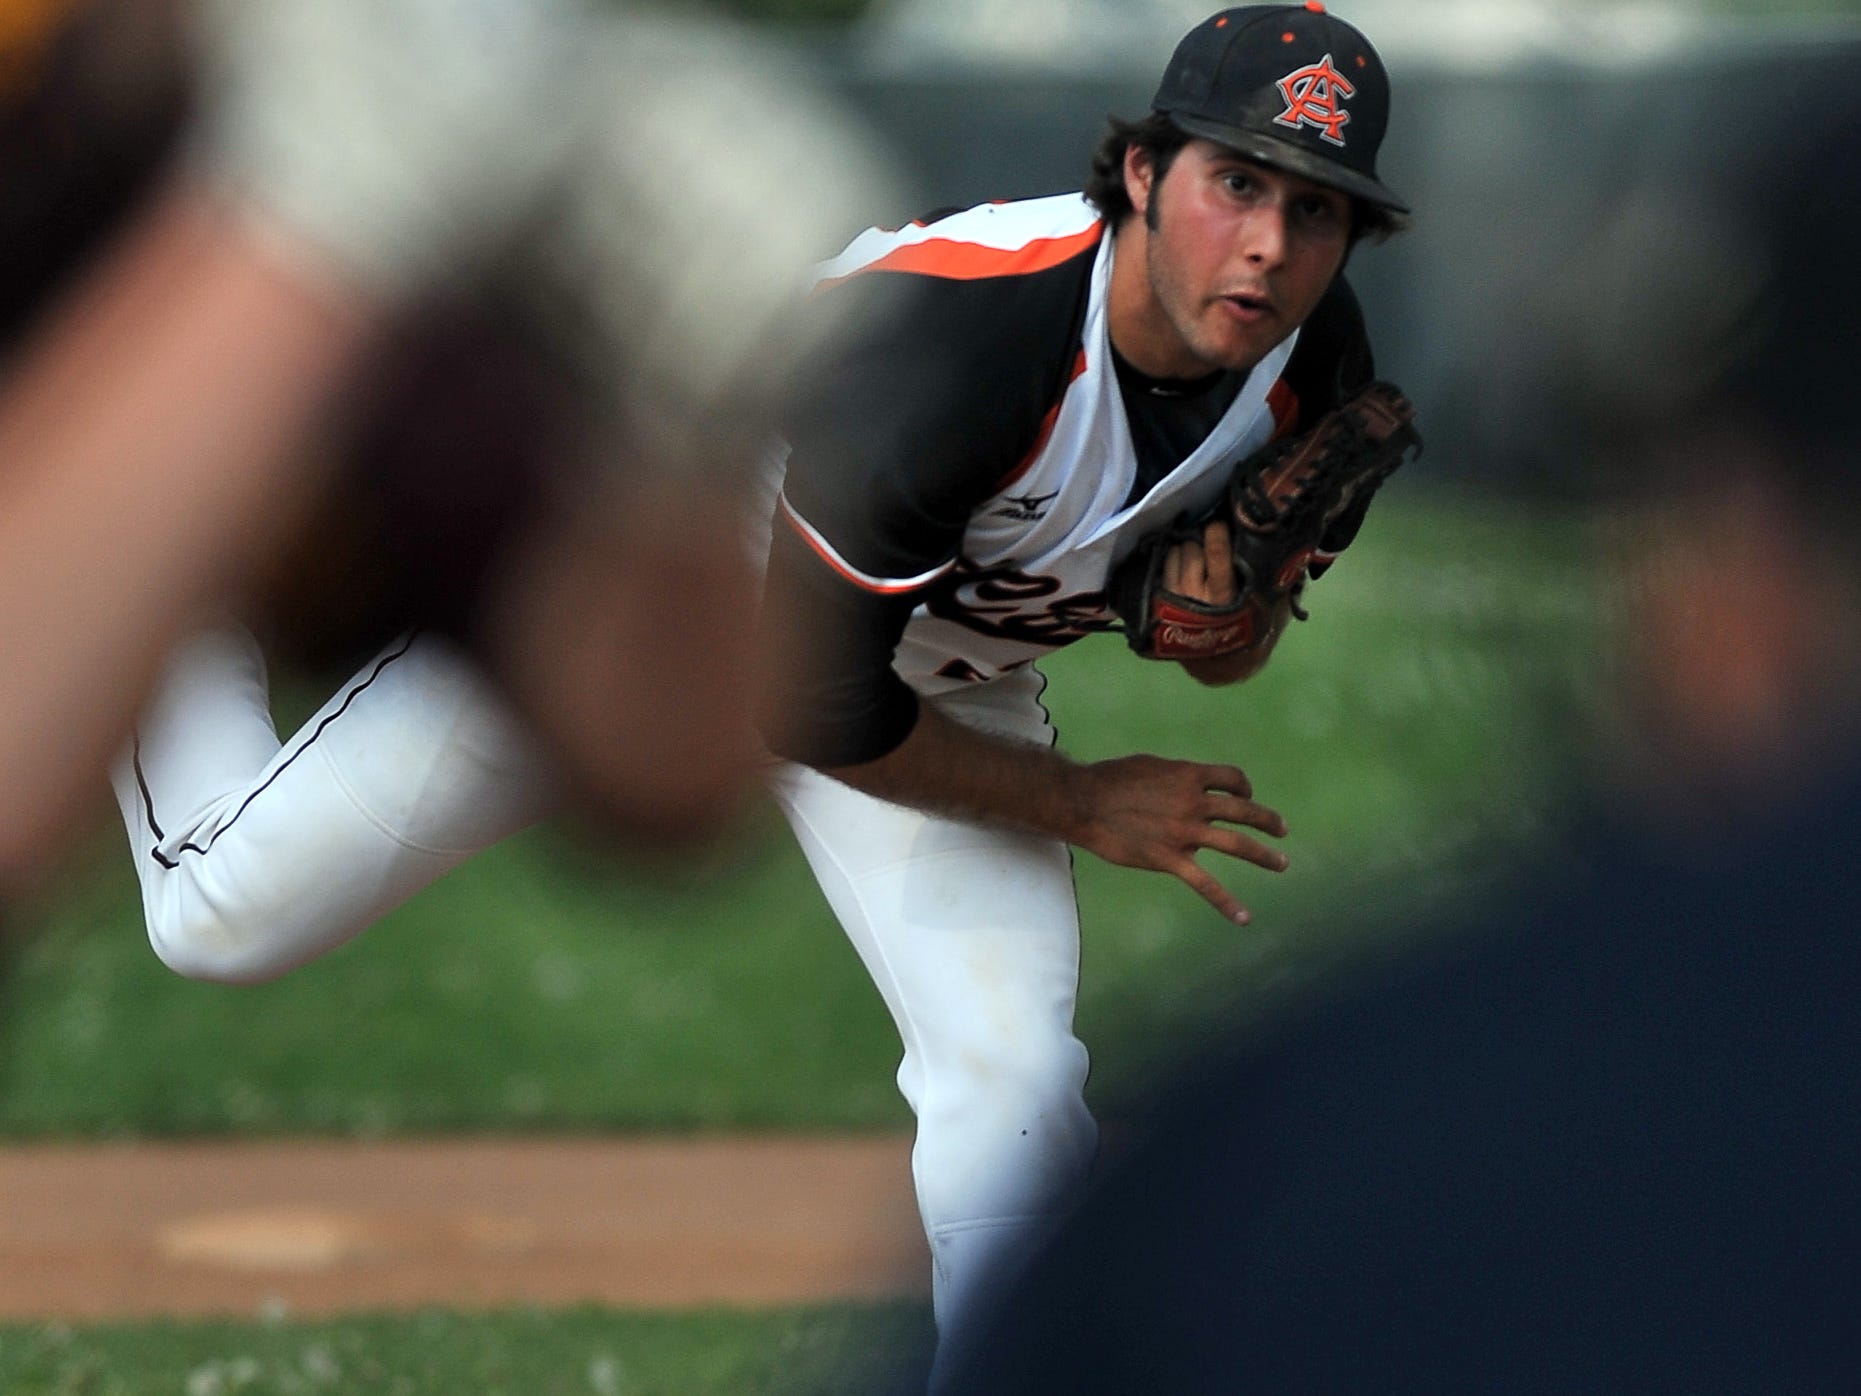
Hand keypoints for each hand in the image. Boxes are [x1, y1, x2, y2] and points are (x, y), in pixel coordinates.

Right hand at [1065, 755, 1287, 923]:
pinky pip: (1205, 884)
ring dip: (1264, 855)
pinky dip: (1227, 902)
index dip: (1243, 787)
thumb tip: (1187, 787)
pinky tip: (1244, 918)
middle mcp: (1193, 802)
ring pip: (1236, 844)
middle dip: (1268, 820)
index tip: (1244, 796)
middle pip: (1244, 811)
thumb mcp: (1151, 767)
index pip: (1232, 779)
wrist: (1083, 802)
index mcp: (1188, 776)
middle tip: (1282, 830)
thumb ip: (1176, 778)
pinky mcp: (1169, 859)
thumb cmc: (1111, 780)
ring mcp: (1184, 832)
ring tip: (1282, 863)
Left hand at [1162, 517, 1286, 686]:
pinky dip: (1173, 561)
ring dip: (1187, 550)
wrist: (1220, 663)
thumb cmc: (1250, 629)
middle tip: (1211, 547)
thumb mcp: (1271, 608)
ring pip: (1176, 552)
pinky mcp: (1159, 601)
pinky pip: (1163, 565)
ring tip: (1198, 559)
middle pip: (1192, 546)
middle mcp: (1196, 595)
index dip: (1217, 531)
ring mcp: (1174, 598)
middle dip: (1202, 542)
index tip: (1220, 524)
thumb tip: (1296, 554)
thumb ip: (1280, 583)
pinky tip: (1183, 569)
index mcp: (1224, 594)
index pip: (1215, 551)